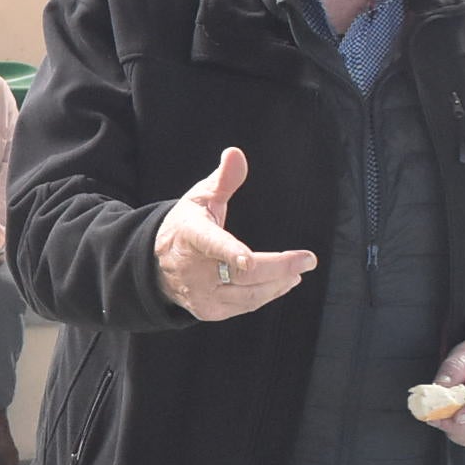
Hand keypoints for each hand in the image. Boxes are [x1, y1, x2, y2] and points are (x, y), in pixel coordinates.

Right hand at [152, 147, 316, 320]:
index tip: (248, 260)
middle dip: (278, 267)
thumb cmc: (186, 226)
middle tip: (308, 260)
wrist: (156, 265)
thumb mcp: (200, 198)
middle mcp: (193, 269)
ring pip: (247, 295)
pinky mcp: (208, 311)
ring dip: (278, 283)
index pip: (210, 244)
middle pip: (242, 274)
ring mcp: (200, 294)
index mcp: (190, 235)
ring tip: (297, 270)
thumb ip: (222, 180)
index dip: (230, 253)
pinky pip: (244, 305)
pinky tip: (282, 283)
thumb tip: (235, 153)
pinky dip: (267, 294)